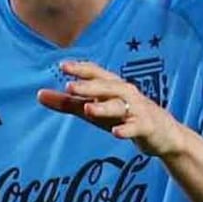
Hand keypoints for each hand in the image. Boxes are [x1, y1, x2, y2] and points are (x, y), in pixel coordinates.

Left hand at [37, 61, 182, 157]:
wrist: (164, 135)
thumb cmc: (124, 116)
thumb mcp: (95, 111)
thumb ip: (67, 103)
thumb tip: (38, 95)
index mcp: (113, 86)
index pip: (96, 73)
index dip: (81, 69)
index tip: (62, 66)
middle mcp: (126, 93)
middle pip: (107, 86)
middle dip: (89, 86)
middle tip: (70, 86)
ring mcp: (138, 110)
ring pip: (119, 106)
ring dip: (104, 107)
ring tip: (87, 109)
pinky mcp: (147, 127)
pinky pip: (136, 127)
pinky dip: (126, 129)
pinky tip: (116, 133)